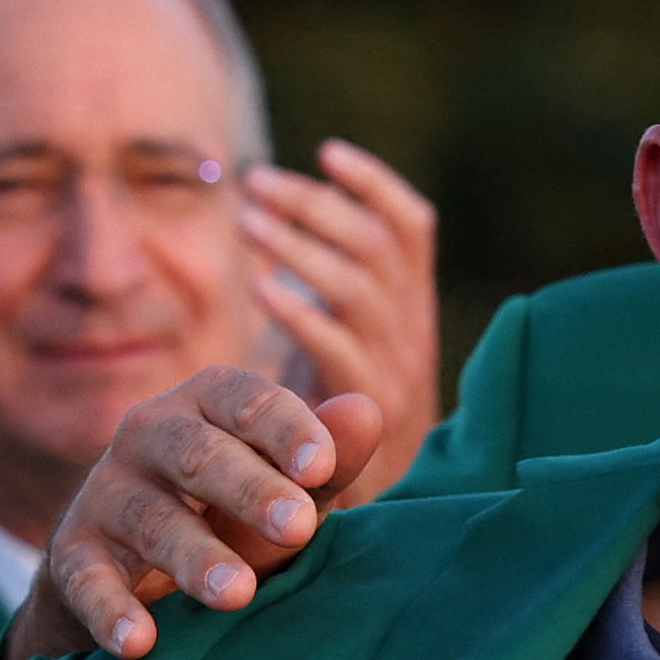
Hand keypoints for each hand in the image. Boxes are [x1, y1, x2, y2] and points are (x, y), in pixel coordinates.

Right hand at [8, 368, 393, 659]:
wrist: (137, 574)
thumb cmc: (235, 518)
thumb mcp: (287, 490)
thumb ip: (326, 462)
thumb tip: (366, 413)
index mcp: (208, 405)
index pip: (245, 400)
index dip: (284, 429)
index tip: (322, 467)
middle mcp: (149, 434)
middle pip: (197, 454)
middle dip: (248, 490)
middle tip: (296, 527)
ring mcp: (106, 492)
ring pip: (151, 519)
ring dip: (193, 557)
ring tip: (236, 594)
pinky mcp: (74, 552)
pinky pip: (87, 579)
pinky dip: (110, 610)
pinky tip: (139, 642)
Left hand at [242, 142, 440, 478]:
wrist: (372, 507)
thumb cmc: (338, 415)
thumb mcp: (347, 346)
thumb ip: (334, 294)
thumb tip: (291, 220)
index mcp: (412, 307)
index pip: (412, 226)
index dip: (375, 184)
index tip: (327, 152)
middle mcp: (413, 331)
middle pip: (376, 244)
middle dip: (315, 204)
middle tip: (254, 183)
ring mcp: (396, 369)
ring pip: (358, 285)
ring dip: (300, 245)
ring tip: (246, 220)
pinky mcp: (369, 409)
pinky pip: (339, 347)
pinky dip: (299, 312)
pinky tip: (259, 291)